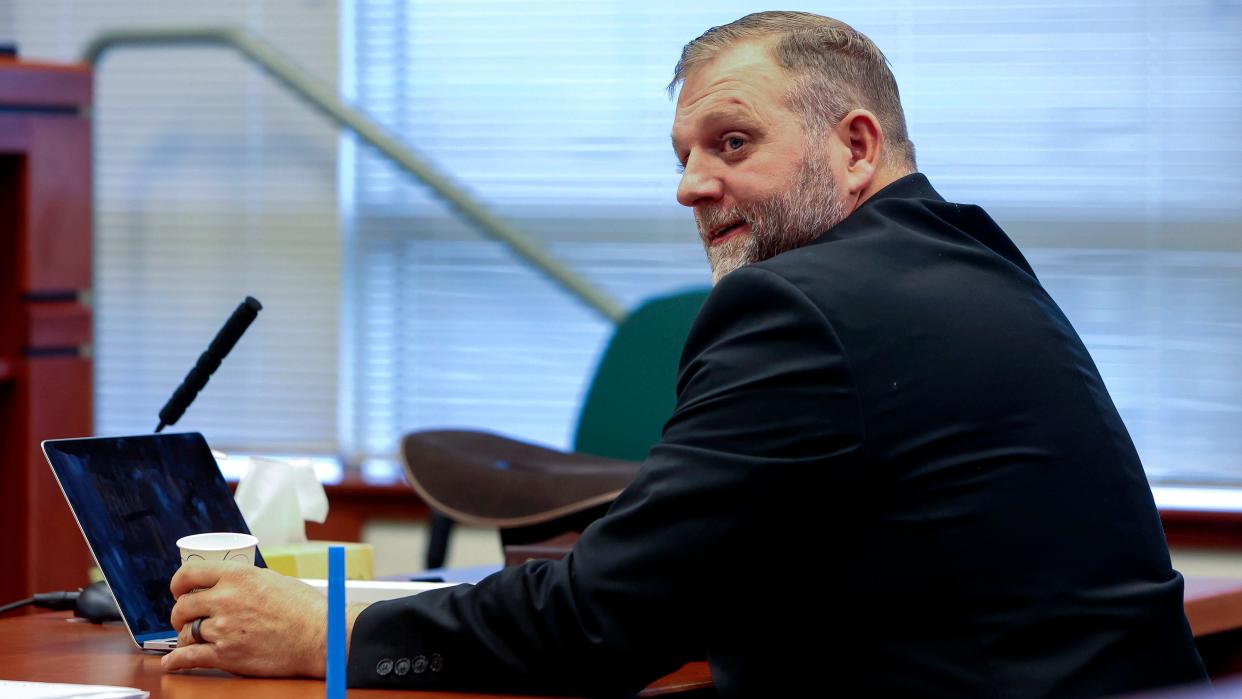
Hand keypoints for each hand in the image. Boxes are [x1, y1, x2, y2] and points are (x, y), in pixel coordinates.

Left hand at [164, 561, 330, 676]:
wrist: (320, 636)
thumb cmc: (305, 609)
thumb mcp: (272, 580)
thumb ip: (244, 581)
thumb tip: (227, 584)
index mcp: (238, 576)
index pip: (189, 574)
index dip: (177, 583)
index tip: (178, 590)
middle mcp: (226, 599)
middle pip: (182, 606)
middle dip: (180, 613)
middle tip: (187, 618)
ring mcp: (224, 628)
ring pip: (185, 632)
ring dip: (186, 636)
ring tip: (192, 638)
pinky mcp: (226, 655)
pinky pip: (188, 658)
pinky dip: (176, 661)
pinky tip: (172, 662)